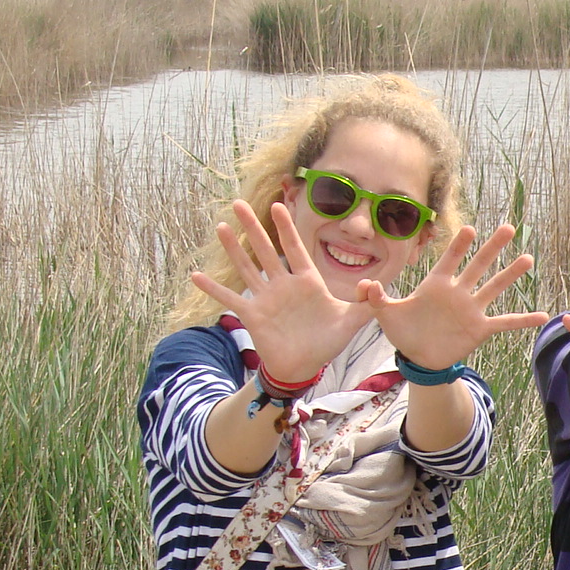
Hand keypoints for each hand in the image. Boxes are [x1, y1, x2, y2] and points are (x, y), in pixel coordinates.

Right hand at [189, 199, 371, 381]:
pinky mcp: (253, 314)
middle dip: (254, 227)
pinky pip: (230, 298)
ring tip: (221, 226)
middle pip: (266, 250)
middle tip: (238, 203)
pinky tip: (195, 275)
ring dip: (233, 248)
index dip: (287, 228)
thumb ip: (365, 303)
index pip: (296, 249)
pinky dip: (213, 289)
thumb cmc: (326, 341)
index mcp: (307, 282)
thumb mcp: (351, 322)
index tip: (279, 204)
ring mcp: (266, 298)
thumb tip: (374, 285)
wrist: (305, 366)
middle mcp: (283, 285)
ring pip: (247, 267)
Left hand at [360, 222, 549, 365]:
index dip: (458, 246)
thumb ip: (376, 297)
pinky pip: (505, 322)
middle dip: (492, 247)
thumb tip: (365, 285)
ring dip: (511, 274)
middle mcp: (458, 292)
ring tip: (528, 258)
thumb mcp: (386, 314)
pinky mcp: (480, 328)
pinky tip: (543, 315)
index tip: (470, 229)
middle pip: (478, 265)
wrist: (419, 358)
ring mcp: (471, 309)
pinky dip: (523, 320)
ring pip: (494, 287)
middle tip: (508, 227)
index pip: (449, 260)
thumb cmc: (403, 331)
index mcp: (436, 284)